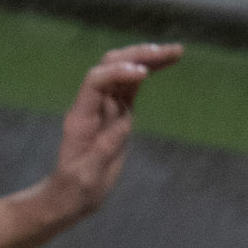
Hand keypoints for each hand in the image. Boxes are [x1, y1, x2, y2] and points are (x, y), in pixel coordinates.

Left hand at [43, 44, 182, 221]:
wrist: (72, 195)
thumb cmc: (75, 189)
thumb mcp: (87, 176)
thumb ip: (103, 150)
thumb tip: (122, 125)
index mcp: (81, 116)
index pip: (96, 81)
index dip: (118, 72)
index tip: (143, 74)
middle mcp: (93, 104)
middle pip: (112, 65)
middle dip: (138, 55)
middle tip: (168, 52)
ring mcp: (107, 105)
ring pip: (125, 70)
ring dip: (149, 58)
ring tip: (175, 52)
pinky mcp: (119, 111)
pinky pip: (133, 85)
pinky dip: (150, 72)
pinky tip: (167, 64)